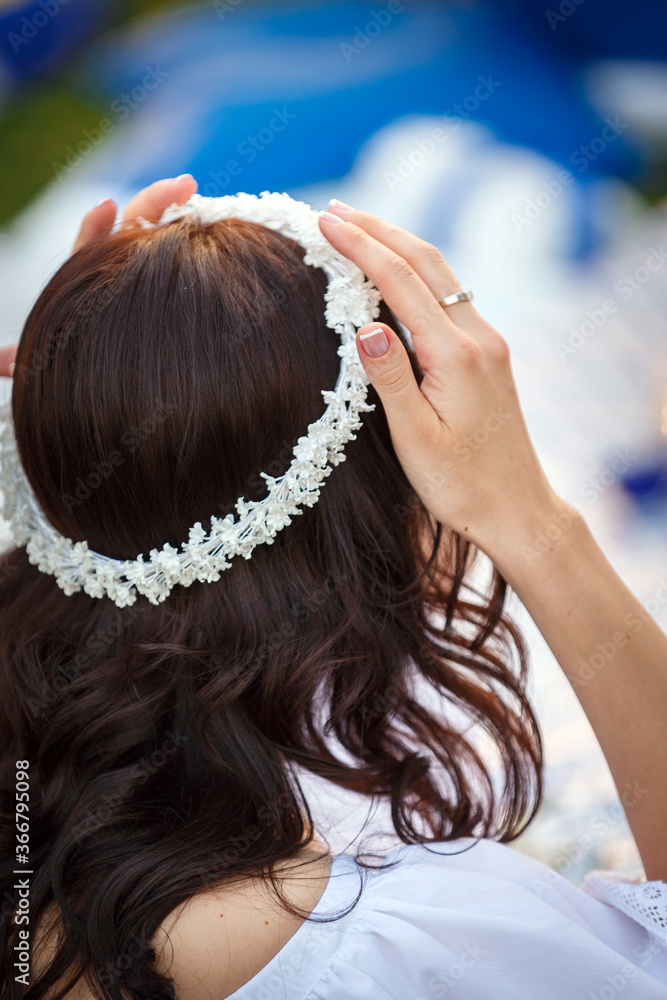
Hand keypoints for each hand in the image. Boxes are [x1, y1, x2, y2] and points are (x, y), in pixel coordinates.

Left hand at [0, 175, 197, 378]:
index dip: (97, 227)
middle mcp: (128, 266)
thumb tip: (0, 361)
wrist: (130, 381)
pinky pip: (194, 252)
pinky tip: (219, 228)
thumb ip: (31, 357)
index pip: (93, 248)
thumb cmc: (90, 368)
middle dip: (157, 199)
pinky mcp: (187, 277)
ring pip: (169, 233)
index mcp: (95, 278)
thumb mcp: (60, 359)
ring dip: (182, 208)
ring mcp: (160, 268)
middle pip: (139, 224)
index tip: (105, 208)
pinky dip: (203, 236)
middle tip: (184, 184)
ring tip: (196, 189)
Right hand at [318, 201, 562, 563]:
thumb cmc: (462, 486)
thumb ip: (389, 379)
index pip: (400, 282)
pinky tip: (397, 274)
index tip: (324, 222)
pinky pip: (449, 298)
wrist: (518, 510)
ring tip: (359, 227)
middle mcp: (478, 339)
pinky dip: (417, 274)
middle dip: (379, 229)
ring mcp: (488, 344)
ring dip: (399, 245)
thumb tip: (362, 326)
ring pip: (441, 276)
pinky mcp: (489, 356)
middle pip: (425, 263)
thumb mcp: (416, 440)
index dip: (360, 247)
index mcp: (456, 356)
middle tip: (334, 209)